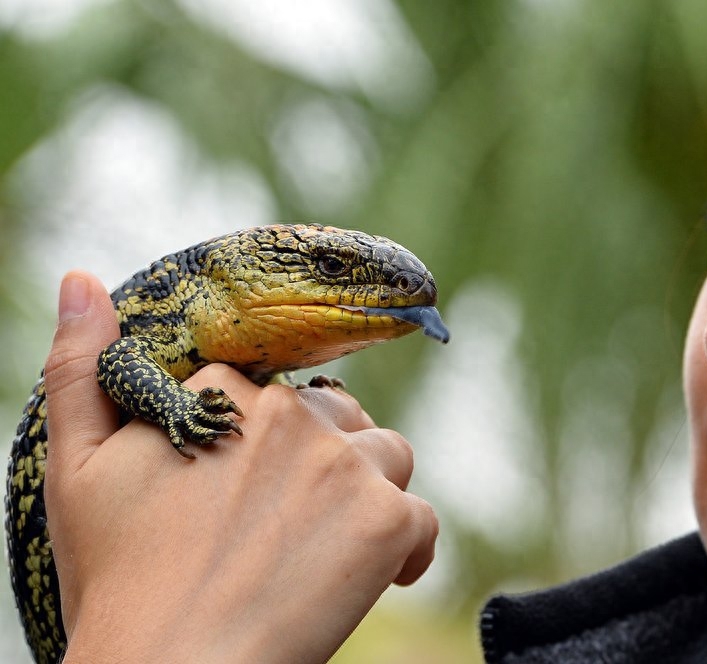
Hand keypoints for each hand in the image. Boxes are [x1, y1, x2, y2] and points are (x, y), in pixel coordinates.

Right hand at [42, 271, 437, 663]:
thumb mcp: (77, 469)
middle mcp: (293, 418)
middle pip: (335, 419)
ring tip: (331, 545)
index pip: (269, 397)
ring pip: (388, 455)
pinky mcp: (387, 522)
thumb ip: (79, 370)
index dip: (258, 445)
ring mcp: (345, 468)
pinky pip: (421, 520)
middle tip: (285, 525)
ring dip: (370, 493)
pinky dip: (406, 550)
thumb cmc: (119, 581)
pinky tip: (377, 578)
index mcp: (226, 396)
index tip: (240, 489)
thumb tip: (83, 282)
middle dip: (320, 460)